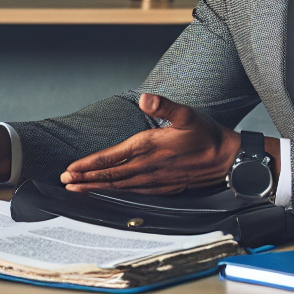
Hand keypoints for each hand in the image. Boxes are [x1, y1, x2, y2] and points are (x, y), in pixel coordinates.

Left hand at [61, 94, 247, 194]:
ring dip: (97, 187)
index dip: (90, 163)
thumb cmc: (207, 134)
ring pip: (120, 186)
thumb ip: (165, 106)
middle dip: (86, 179)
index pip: (113, 157)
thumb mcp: (187, 113)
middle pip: (111, 175)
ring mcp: (156, 179)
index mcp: (150, 146)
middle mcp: (149, 166)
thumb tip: (146, 99)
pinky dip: (116, 194)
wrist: (228, 159)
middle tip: (65, 182)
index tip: (71, 169)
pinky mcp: (163, 187)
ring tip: (78, 189)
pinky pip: (134, 193)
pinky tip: (108, 193)